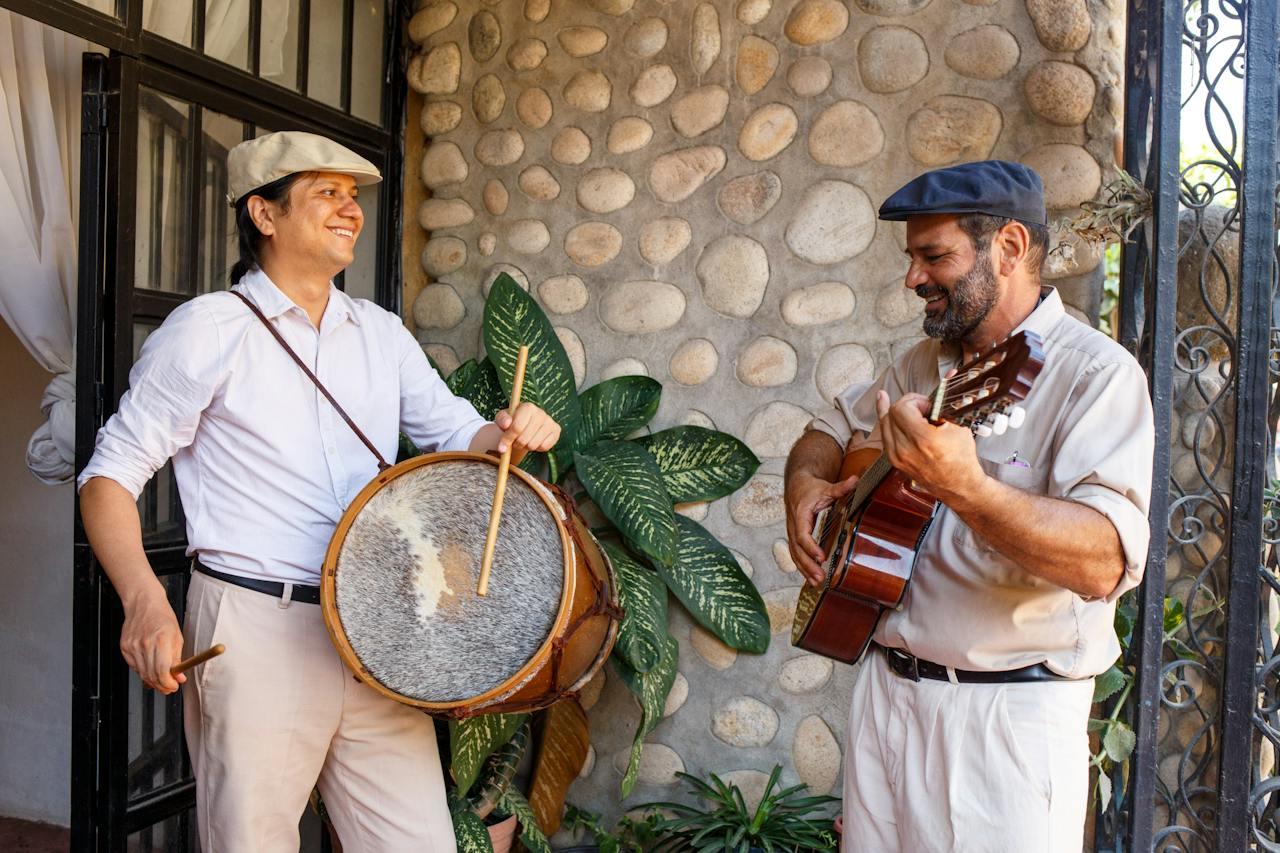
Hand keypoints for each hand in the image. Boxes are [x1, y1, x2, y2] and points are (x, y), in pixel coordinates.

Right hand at [119, 584, 184, 693]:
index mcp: (161, 640)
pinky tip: (150, 667)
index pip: (162, 671)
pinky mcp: (124, 648)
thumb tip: (179, 678)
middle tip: (169, 687)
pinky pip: (134, 666)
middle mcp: (144, 644)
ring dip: (152, 680)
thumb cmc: (162, 617)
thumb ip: (177, 659)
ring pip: (142, 673)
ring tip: (161, 679)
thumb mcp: (177, 637)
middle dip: (161, 685)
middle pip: (151, 675)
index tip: (174, 686)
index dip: (168, 683)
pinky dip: (143, 671)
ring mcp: (132, 646)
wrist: (143, 603)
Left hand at [494, 402, 560, 457]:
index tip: (502, 446)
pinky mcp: (557, 431)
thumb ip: (502, 420)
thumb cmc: (511, 422)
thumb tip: (507, 424)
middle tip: (514, 442)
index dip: (508, 439)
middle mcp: (541, 412)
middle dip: (516, 444)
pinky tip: (534, 440)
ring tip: (524, 440)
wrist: (525, 424)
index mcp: (528, 407)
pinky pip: (544, 447)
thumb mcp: (502, 419)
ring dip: (526, 446)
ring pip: (533, 445)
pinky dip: (537, 448)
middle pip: (524, 439)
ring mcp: (550, 422)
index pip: (517, 428)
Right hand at [785, 471, 859, 587]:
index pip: (802, 535)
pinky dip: (802, 567)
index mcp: (800, 515)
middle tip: (820, 577)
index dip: (811, 548)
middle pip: (797, 550)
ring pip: (794, 554)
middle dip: (808, 565)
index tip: (821, 558)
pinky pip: (795, 554)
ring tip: (816, 582)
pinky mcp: (794, 537)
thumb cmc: (810, 487)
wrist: (796, 485)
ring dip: (804, 570)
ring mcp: (792, 533)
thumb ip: (840, 487)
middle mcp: (793, 526)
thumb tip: (855, 480)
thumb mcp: (825, 487)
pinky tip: (810, 577)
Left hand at [874, 389, 984, 502]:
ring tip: (905, 405)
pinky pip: (884, 435)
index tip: (927, 405)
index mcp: (922, 440)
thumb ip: (941, 410)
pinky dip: (887, 422)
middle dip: (907, 405)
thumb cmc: (961, 460)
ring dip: (895, 412)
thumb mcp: (957, 428)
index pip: (902, 408)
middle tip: (922, 408)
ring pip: (884, 422)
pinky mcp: (893, 460)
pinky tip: (883, 408)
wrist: (958, 485)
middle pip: (891, 413)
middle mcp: (905, 449)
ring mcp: (896, 456)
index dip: (915, 400)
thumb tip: (931, 397)